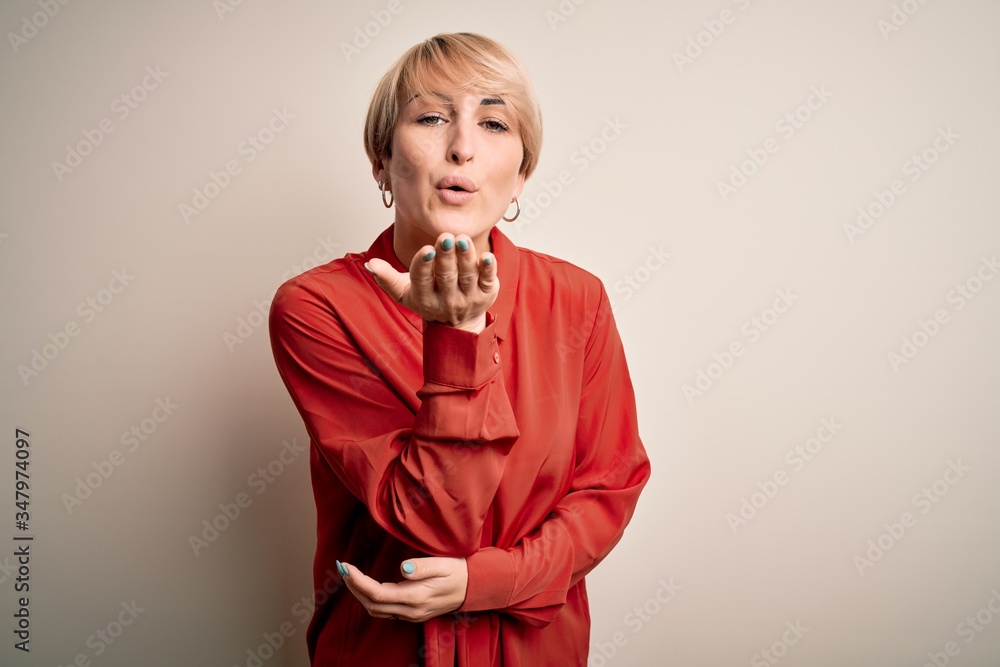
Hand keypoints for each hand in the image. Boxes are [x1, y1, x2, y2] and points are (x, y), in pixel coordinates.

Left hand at [340, 557, 468, 621]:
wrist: (474, 587)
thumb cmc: (459, 571)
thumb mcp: (444, 564)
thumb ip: (423, 566)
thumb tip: (404, 568)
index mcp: (416, 597)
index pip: (377, 593)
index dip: (358, 580)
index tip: (345, 566)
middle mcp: (411, 610)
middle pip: (372, 604)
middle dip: (353, 586)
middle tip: (341, 567)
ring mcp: (411, 614)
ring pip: (376, 610)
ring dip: (359, 593)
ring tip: (349, 575)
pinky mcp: (412, 613)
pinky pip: (384, 610)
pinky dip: (370, 598)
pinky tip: (365, 586)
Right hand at [365, 233, 497, 332]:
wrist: (458, 325)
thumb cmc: (429, 300)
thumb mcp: (405, 293)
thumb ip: (387, 278)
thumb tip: (371, 263)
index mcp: (424, 298)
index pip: (422, 280)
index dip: (423, 265)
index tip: (426, 250)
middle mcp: (447, 300)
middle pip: (446, 276)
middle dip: (446, 257)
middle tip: (446, 237)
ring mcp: (468, 298)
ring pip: (468, 276)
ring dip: (466, 257)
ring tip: (462, 239)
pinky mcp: (486, 294)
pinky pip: (488, 280)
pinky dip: (489, 269)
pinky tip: (488, 255)